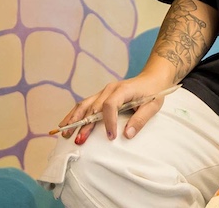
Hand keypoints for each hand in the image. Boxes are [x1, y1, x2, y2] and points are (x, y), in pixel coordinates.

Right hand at [58, 73, 172, 144]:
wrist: (151, 79)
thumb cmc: (153, 92)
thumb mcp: (152, 106)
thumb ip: (140, 120)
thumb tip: (127, 135)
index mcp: (123, 90)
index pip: (111, 105)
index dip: (108, 121)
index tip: (111, 136)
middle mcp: (109, 89)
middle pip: (93, 106)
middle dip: (85, 125)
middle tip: (79, 141)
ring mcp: (103, 92)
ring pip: (84, 104)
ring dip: (74, 119)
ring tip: (65, 133)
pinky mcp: (100, 96)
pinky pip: (85, 104)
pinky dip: (75, 114)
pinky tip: (67, 124)